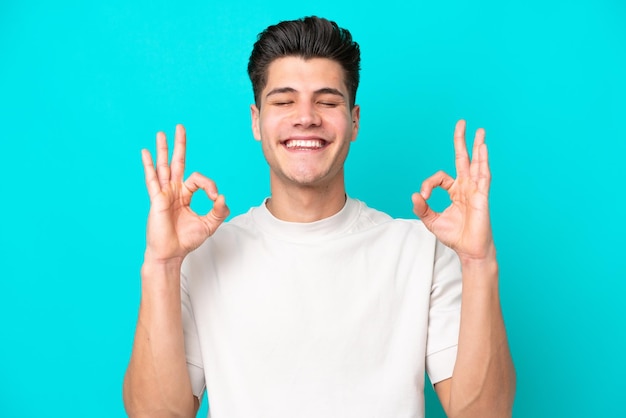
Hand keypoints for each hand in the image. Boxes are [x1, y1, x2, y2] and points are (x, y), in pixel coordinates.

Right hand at [142, 124, 228, 263]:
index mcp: (185, 195)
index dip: (209, 185)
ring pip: (164, 167)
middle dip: (180, 145)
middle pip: (177, 163)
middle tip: (181, 127)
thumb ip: (219, 211)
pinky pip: (152, 180)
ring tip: (161, 133)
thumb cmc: (186, 240)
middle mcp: (173, 191)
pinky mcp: (157, 199)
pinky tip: (145, 153)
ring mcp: (164, 194)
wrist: (171, 253)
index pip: (198, 180)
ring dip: (163, 149)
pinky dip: (149, 166)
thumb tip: (223, 196)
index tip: (216, 199)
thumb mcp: (209, 224)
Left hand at [412, 120, 493, 261]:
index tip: (424, 197)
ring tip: (479, 130)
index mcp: (455, 191)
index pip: (440, 177)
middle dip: (461, 141)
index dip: (429, 183)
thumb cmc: (454, 236)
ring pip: (476, 164)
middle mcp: (466, 187)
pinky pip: (483, 175)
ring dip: (477, 146)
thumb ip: (422, 208)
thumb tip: (414, 195)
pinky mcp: (482, 196)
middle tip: (462, 123)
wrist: (469, 250)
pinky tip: (483, 148)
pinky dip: (483, 161)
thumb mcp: (431, 221)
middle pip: (463, 159)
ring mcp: (475, 190)